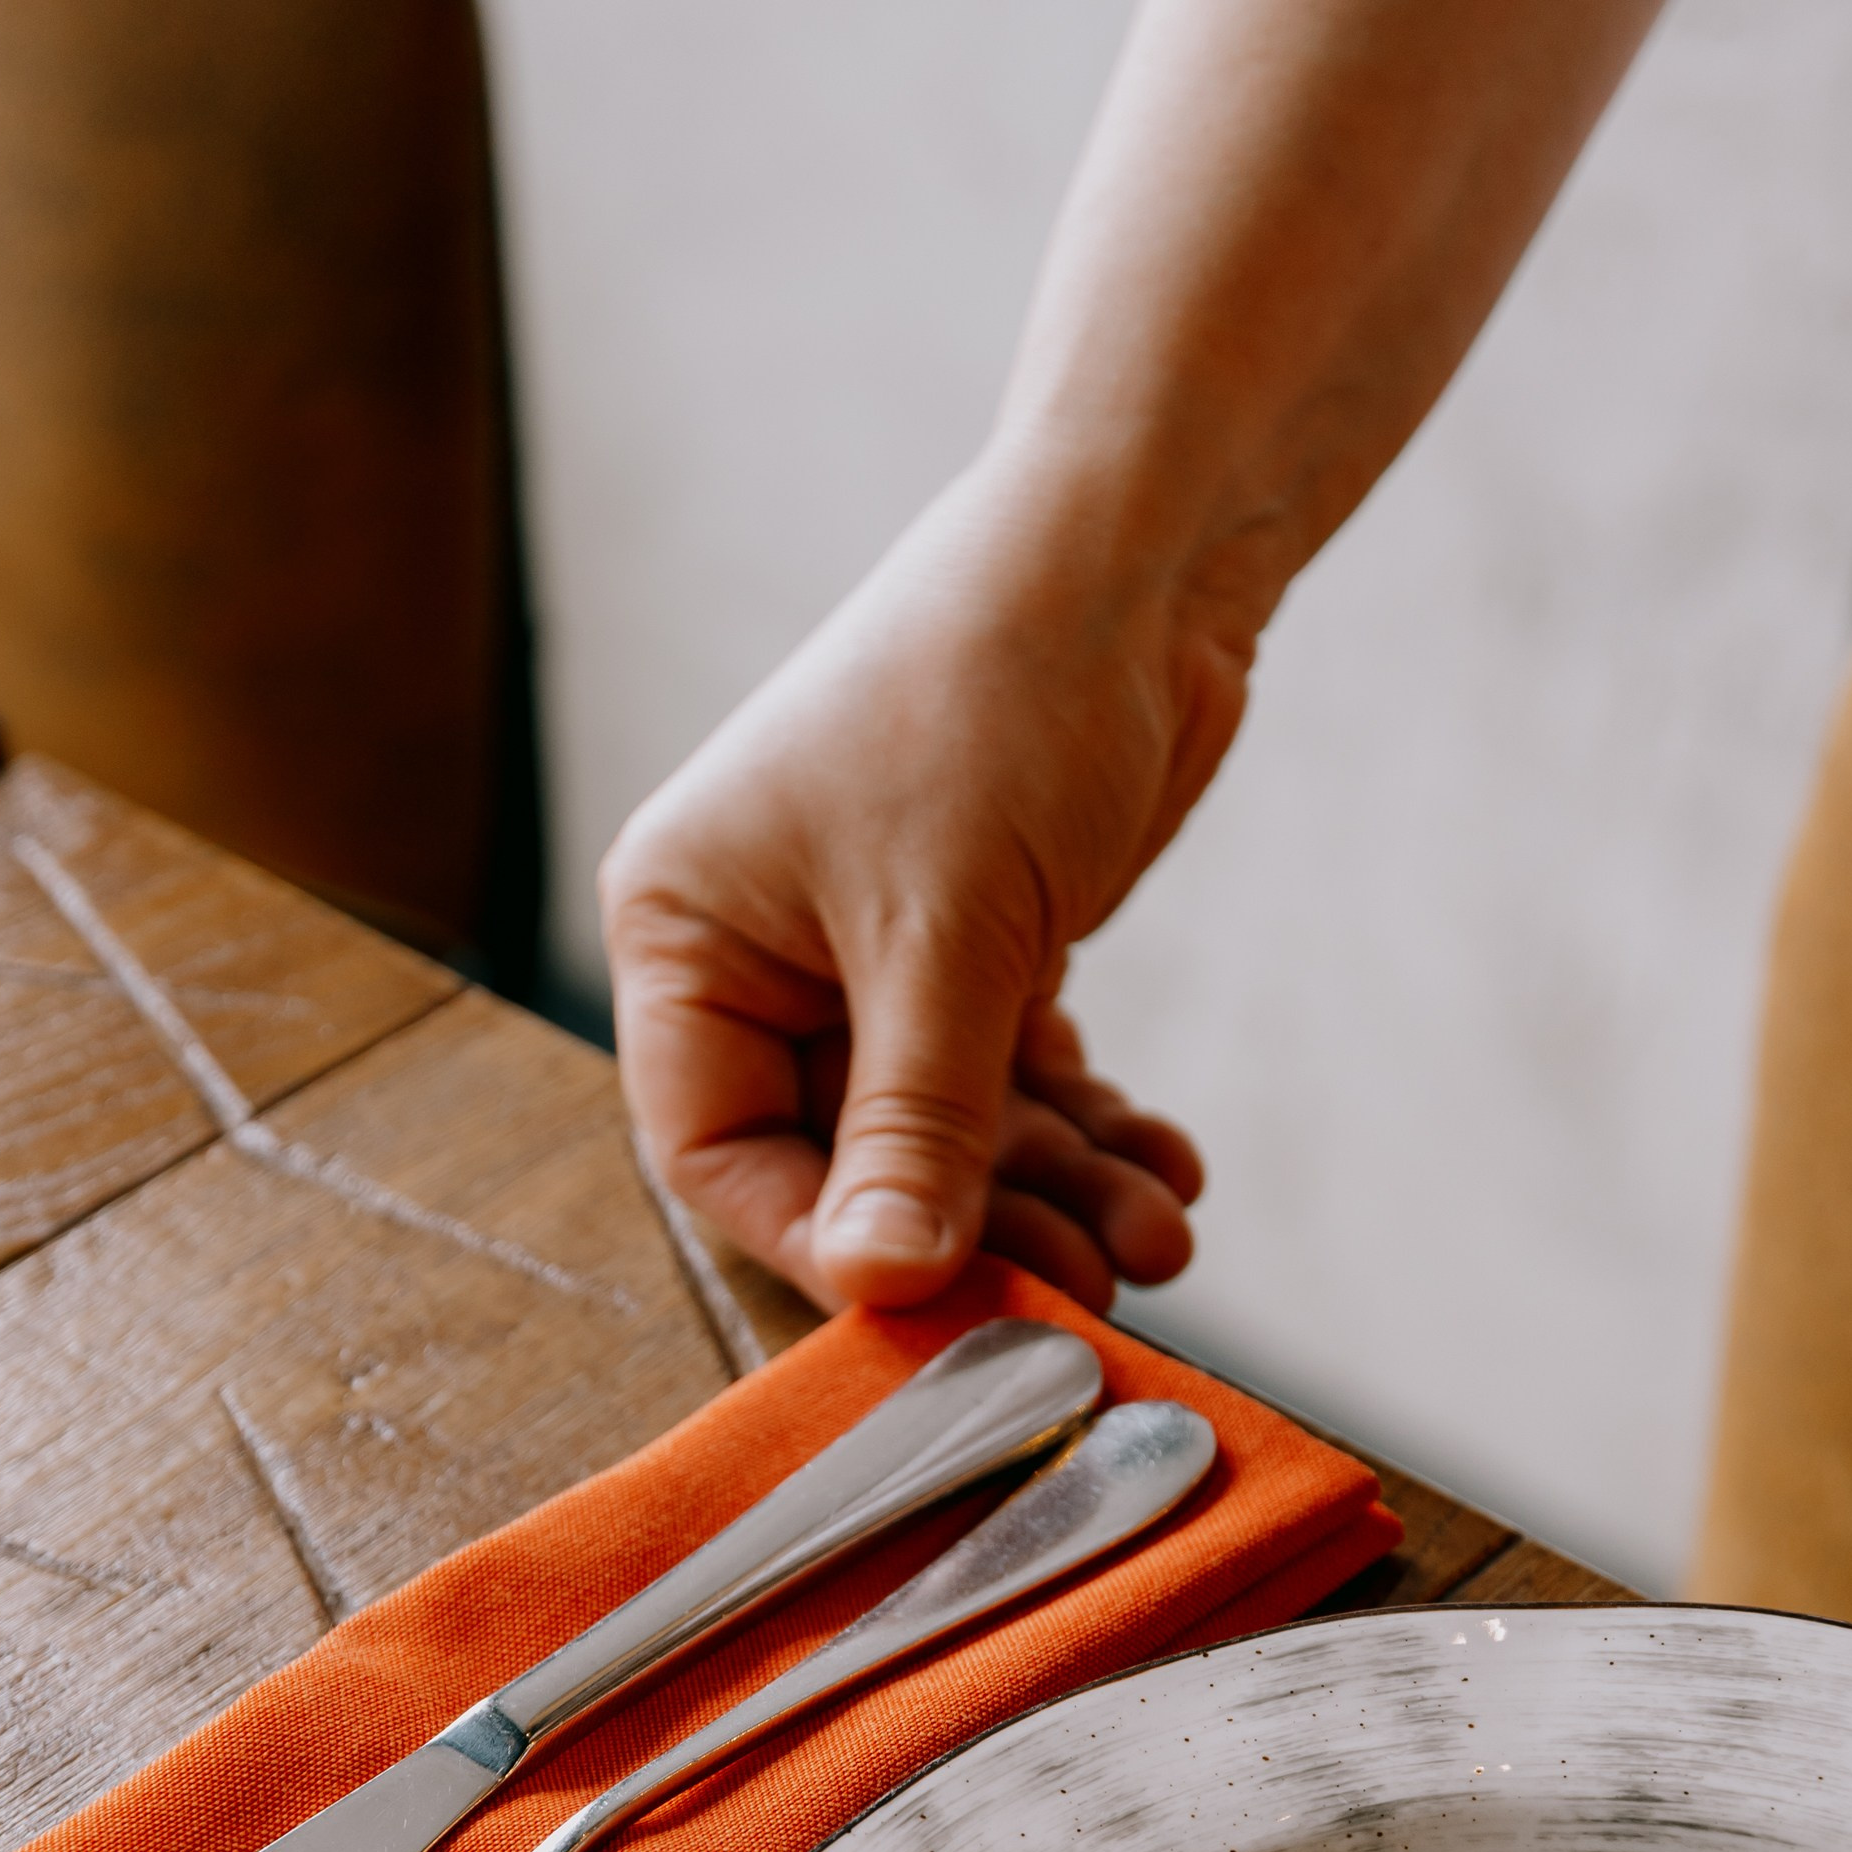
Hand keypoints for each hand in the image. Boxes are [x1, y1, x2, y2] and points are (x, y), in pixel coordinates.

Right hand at [600, 463, 1221, 1316]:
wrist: (1141, 551)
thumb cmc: (1001, 694)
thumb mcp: (948, 938)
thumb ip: (915, 1126)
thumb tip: (884, 1286)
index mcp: (688, 929)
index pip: (718, 1149)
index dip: (827, 1238)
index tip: (940, 1300)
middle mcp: (763, 949)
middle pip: (852, 1158)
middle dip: (984, 1225)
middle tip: (1095, 1286)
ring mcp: (873, 953)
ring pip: (952, 1135)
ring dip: (1059, 1194)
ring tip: (1164, 1232)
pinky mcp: (976, 946)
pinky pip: (1015, 1085)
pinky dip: (1087, 1133)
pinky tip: (1164, 1168)